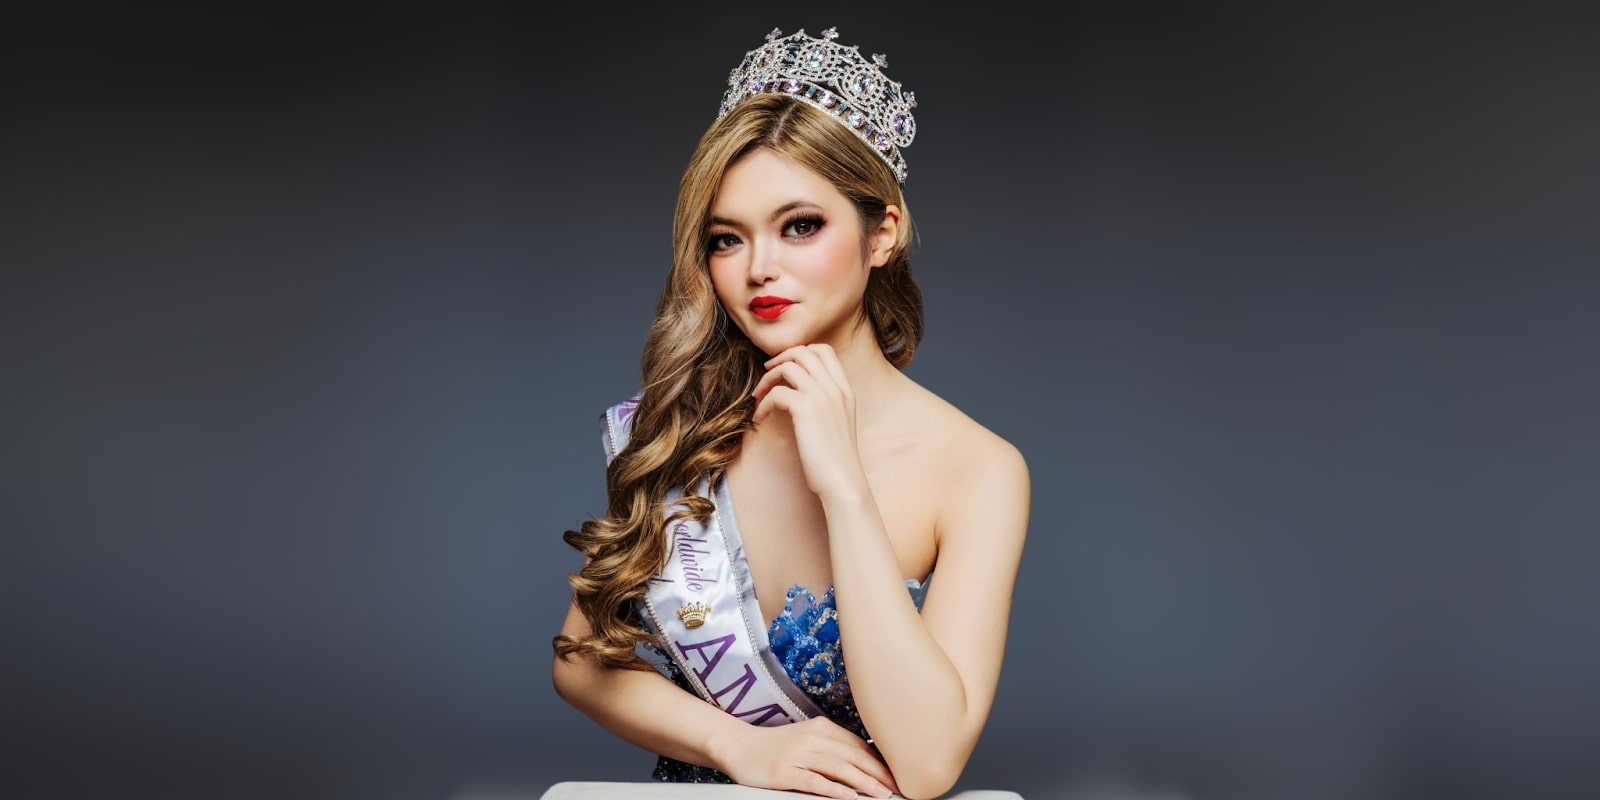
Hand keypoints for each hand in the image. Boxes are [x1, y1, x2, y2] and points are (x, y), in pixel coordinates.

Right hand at [716, 715, 898, 798]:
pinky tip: (849, 797)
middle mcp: (813, 738)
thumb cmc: (776, 746)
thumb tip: (864, 763)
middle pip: (854, 757)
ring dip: (864, 783)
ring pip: (839, 769)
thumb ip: (832, 747)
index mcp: (822, 728)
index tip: (897, 775)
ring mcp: (798, 754)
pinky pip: (815, 782)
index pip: (859, 746)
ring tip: (881, 794)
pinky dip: (835, 789)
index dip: (880, 762)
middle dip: (879, 774)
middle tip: (897, 788)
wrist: (738, 746)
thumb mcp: (807, 739)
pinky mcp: (785, 772)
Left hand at [752, 344, 865, 498]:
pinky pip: (777, 393)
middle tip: (766, 374)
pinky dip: (763, 403)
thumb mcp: (837, 423)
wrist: (843, 482)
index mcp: (845, 390)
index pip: (824, 350)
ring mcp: (823, 397)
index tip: (785, 368)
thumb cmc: (836, 461)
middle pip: (804, 351)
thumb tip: (799, 394)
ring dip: (767, 379)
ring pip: (788, 366)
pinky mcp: (806, 410)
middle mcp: (836, 388)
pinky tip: (760, 419)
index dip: (799, 352)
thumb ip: (825, 404)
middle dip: (780, 359)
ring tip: (758, 396)